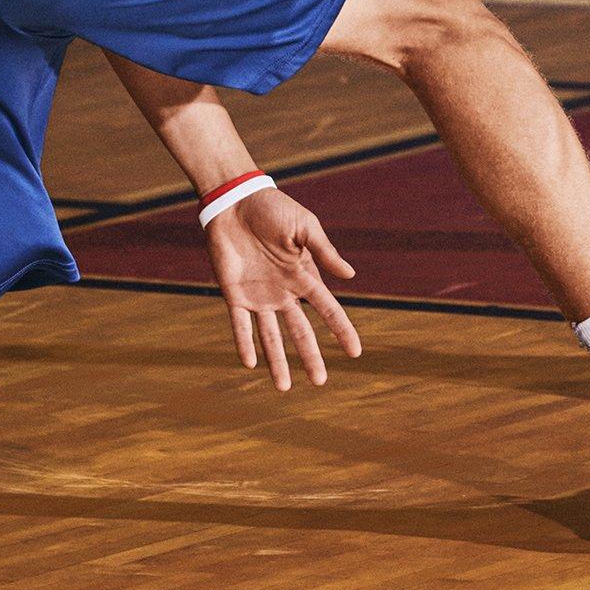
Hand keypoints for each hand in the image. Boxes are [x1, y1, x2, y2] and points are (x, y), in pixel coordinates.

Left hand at [204, 188, 360, 388]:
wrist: (234, 202)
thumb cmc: (273, 209)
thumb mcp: (304, 227)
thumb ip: (324, 252)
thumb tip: (351, 275)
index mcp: (303, 276)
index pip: (327, 309)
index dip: (341, 330)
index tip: (355, 352)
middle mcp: (283, 292)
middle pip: (300, 332)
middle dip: (310, 357)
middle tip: (320, 382)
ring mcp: (258, 296)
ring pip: (270, 337)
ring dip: (277, 361)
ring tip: (283, 388)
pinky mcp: (234, 294)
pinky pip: (240, 325)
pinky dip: (245, 343)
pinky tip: (250, 363)